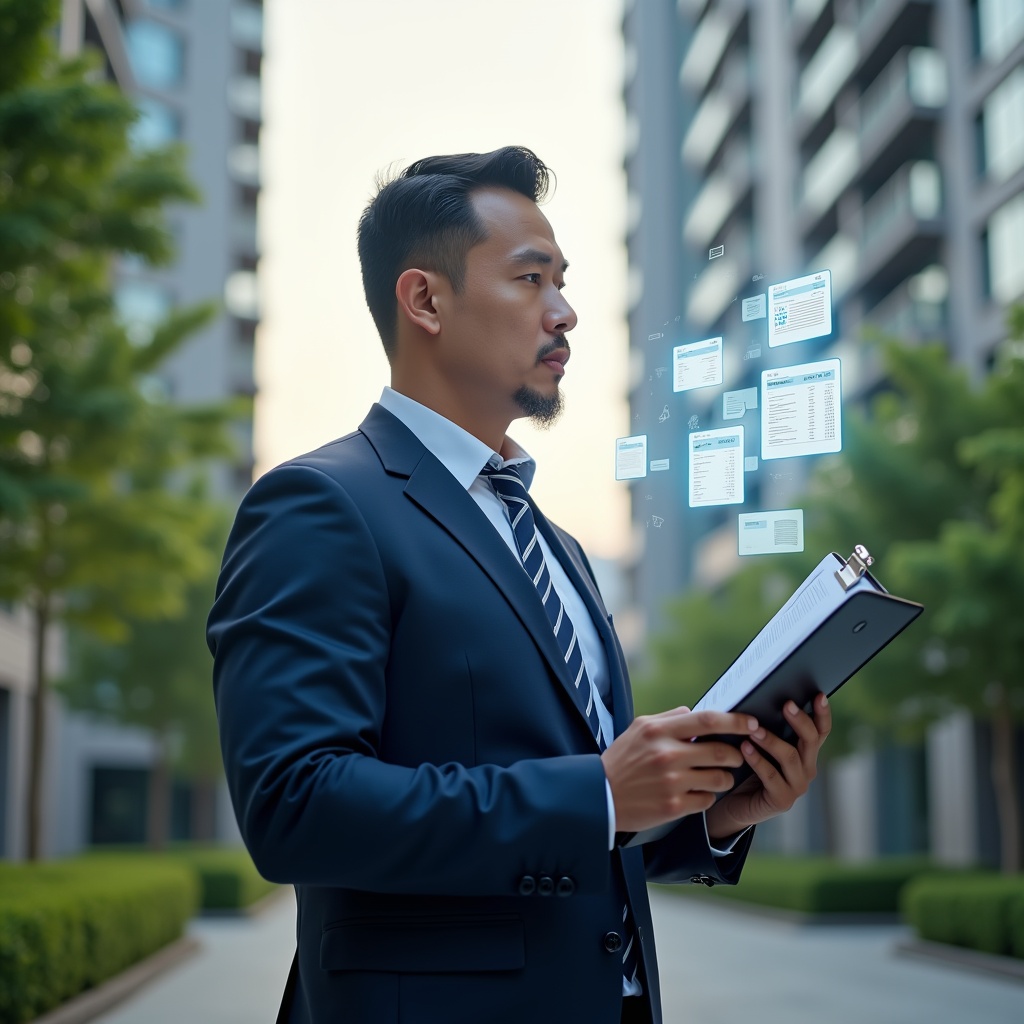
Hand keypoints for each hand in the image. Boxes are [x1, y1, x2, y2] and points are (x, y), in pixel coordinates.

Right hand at [602, 708, 759, 833]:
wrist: (598, 796)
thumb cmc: (621, 759)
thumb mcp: (639, 729)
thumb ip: (669, 718)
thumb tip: (694, 713)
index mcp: (659, 731)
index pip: (708, 720)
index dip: (735, 721)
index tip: (752, 723)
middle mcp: (667, 755)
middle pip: (721, 751)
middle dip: (735, 754)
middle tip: (735, 756)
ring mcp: (671, 782)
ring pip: (719, 778)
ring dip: (725, 777)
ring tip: (717, 776)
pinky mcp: (672, 807)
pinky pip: (707, 800)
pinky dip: (708, 796)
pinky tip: (697, 793)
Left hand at [705, 693, 831, 840]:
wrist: (735, 803)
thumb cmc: (746, 767)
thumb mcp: (759, 745)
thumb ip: (765, 727)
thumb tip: (760, 699)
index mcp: (805, 753)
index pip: (820, 731)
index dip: (822, 714)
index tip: (819, 695)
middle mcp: (807, 769)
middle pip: (810, 741)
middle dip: (799, 721)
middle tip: (786, 704)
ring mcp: (797, 786)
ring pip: (790, 757)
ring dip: (771, 740)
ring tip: (754, 728)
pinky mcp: (782, 800)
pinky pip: (771, 776)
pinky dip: (757, 760)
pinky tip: (744, 747)